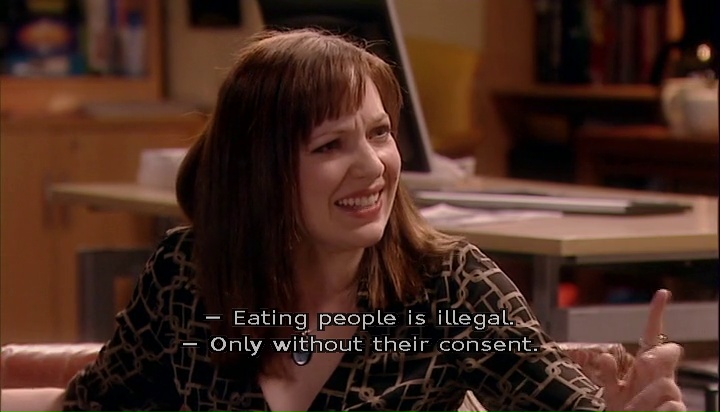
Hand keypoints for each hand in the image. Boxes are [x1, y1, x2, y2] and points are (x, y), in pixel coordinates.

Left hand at [597, 289, 686, 411]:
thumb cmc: (624, 408)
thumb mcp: (612, 390)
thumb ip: (608, 374)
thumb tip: (606, 357)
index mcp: (644, 367)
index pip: (652, 337)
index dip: (657, 315)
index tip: (661, 294)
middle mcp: (660, 376)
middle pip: (671, 351)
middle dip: (660, 354)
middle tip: (644, 364)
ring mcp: (671, 393)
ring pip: (667, 385)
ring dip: (644, 399)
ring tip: (631, 410)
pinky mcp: (677, 409)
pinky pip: (673, 406)